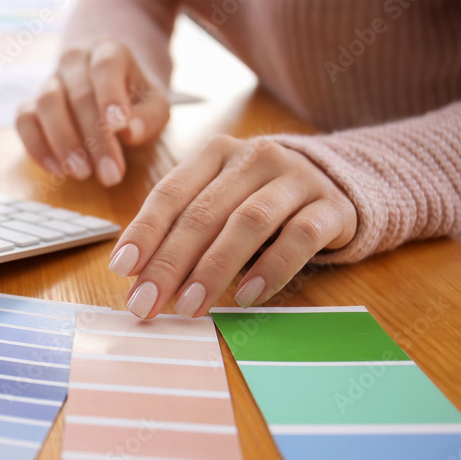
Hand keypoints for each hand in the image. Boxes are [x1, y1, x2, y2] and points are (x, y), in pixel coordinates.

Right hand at [15, 40, 169, 185]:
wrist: (107, 86)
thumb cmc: (135, 99)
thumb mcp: (155, 104)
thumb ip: (150, 117)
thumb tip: (130, 132)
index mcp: (109, 50)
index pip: (106, 66)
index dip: (111, 95)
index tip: (120, 126)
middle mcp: (74, 60)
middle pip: (79, 94)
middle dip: (95, 139)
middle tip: (111, 174)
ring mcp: (49, 81)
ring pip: (47, 104)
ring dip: (64, 142)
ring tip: (83, 173)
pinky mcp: (30, 104)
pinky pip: (24, 121)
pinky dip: (37, 146)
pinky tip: (57, 170)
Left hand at [108, 135, 357, 317]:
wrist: (338, 185)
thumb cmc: (260, 200)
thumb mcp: (219, 203)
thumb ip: (183, 229)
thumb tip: (138, 275)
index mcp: (215, 153)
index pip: (171, 193)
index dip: (145, 231)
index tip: (122, 269)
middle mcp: (254, 158)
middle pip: (204, 213)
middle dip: (170, 263)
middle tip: (148, 303)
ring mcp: (295, 178)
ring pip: (247, 223)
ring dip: (214, 269)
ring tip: (191, 306)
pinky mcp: (331, 206)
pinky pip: (299, 238)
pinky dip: (271, 269)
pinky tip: (248, 296)